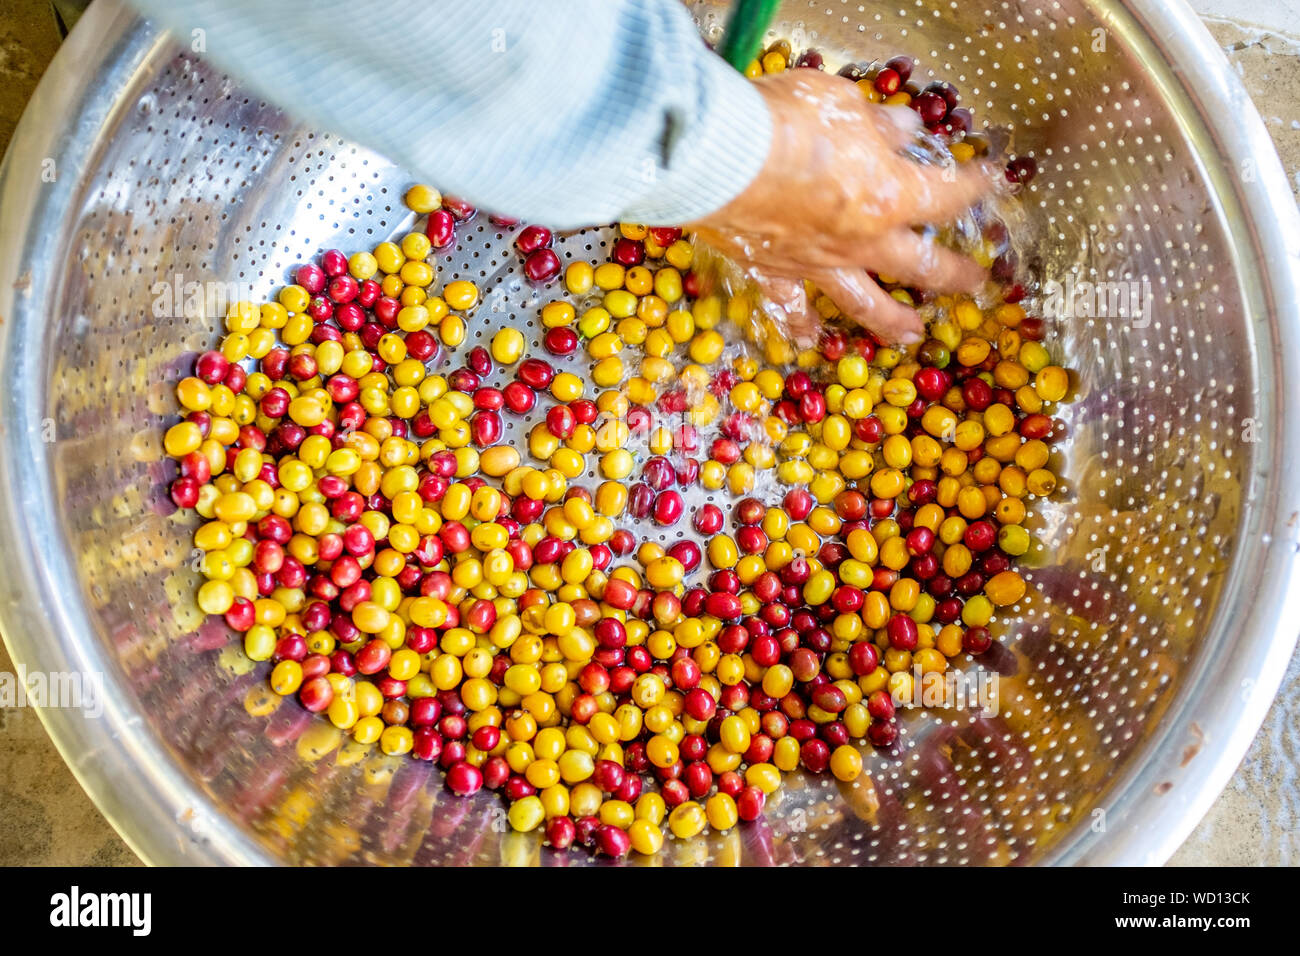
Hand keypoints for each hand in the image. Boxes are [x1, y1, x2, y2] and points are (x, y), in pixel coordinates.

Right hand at [688, 69, 998, 346]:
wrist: (719, 160)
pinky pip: (792, 307)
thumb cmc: (786, 123)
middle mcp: (863, 240)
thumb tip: (905, 130)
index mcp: (891, 195)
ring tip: (912, 335)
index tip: (995, 182)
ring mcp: (819, 263)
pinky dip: (801, 325)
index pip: (948, 195)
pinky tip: (810, 340)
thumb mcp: (845, 105)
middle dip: (954, 274)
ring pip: (865, 302)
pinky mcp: (774, 271)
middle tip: (975, 284)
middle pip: (921, 265)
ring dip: (893, 322)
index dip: (976, 187)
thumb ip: (879, 126)